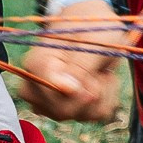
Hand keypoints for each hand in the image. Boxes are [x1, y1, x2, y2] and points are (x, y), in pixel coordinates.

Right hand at [13, 0, 135, 121]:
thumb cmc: (93, 27)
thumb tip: (68, 90)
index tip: (92, 75)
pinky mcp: (67, 108)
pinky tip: (102, 79)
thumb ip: (80, 66)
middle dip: (92, 92)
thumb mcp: (95, 40)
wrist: (95, 25)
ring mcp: (50, 100)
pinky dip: (105, 98)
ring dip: (102, 94)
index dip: (77, 90)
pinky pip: (92, 116)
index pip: (51, 93)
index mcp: (36, 64)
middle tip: (99, 68)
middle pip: (63, 111)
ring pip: (80, 115)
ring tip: (100, 70)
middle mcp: (36, 86)